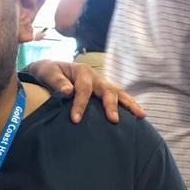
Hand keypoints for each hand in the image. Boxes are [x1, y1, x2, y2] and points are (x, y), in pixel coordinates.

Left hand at [25, 59, 145, 123]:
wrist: (51, 69)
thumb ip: (57, 82)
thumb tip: (68, 91)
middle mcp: (95, 76)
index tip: (76, 120)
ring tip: (141, 115)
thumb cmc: (49, 72)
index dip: (80, 104)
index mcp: (81, 71)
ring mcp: (102, 82)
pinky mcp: (104, 89)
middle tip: (114, 120)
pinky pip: (119, 96)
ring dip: (130, 103)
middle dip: (111, 105)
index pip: (83, 89)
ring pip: (119, 92)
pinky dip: (129, 104)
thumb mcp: (48, 73)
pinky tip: (138, 115)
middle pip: (107, 90)